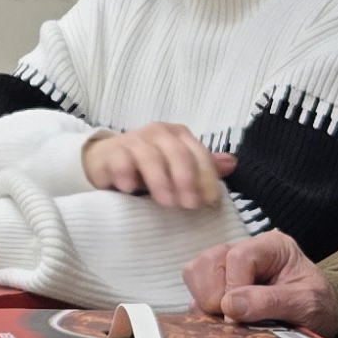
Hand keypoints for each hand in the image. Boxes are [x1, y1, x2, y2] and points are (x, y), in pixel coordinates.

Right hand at [82, 123, 235, 209]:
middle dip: (186, 180)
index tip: (209, 201)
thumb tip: (232, 163)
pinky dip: (126, 174)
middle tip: (189, 206)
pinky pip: (120, 160)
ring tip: (166, 203)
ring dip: (160, 180)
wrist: (106, 162)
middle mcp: (159, 132)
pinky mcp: (111, 150)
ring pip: (151, 156)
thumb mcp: (178, 168)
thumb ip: (202, 168)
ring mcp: (134, 139)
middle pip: (178, 153)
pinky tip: (130, 189)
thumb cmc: (148, 168)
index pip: (199, 154)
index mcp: (180, 136)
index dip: (206, 177)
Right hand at [185, 234, 337, 337]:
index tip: (239, 317)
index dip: (234, 288)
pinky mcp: (217, 286)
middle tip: (237, 319)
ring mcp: (227, 268)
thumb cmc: (318, 306)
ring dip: (206, 303)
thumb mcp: (306, 304)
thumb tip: (229, 307)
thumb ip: (270, 302)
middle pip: (208, 261)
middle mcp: (245, 251)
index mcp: (271, 246)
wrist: (321, 319)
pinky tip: (225, 323)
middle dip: (216, 297)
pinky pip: (194, 293)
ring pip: (195, 273)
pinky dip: (203, 312)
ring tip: (231, 320)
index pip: (238, 257)